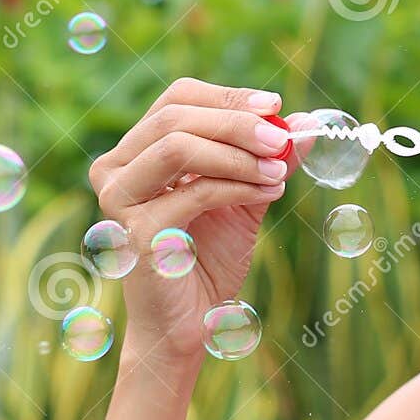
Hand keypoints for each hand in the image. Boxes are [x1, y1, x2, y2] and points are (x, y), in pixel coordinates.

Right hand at [86, 78, 314, 370]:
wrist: (189, 323)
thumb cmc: (208, 259)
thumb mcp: (245, 197)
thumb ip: (266, 159)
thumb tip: (304, 121)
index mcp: (135, 153)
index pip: (176, 100)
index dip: (226, 96)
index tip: (276, 106)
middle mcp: (115, 170)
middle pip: (174, 118)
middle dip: (236, 122)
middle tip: (281, 138)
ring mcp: (119, 200)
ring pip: (178, 148)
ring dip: (237, 155)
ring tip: (278, 171)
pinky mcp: (135, 232)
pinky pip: (193, 192)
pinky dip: (238, 187)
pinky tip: (269, 195)